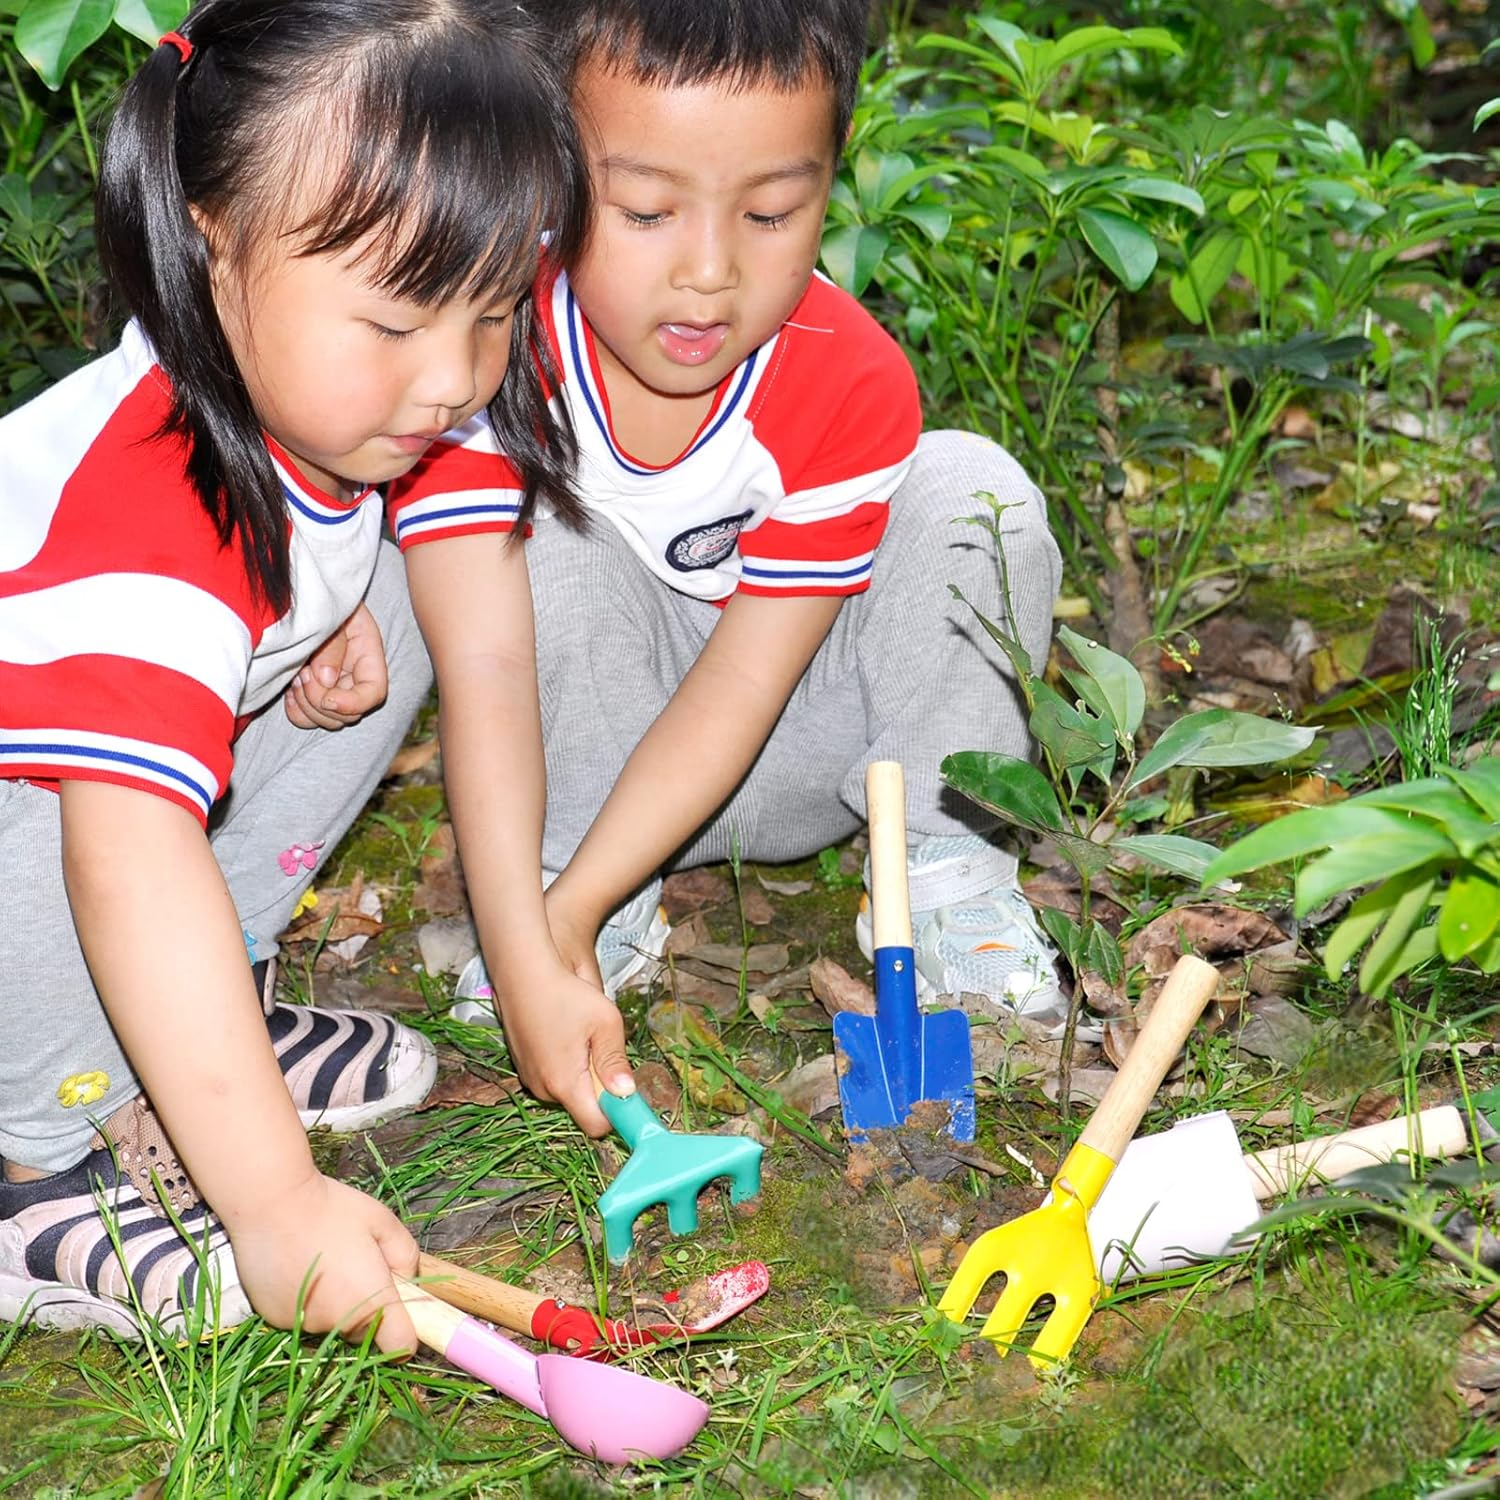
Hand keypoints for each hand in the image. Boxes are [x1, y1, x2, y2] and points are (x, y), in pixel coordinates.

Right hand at [226, 1172, 418, 1353]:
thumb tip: (407, 1278)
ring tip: (320, 1258)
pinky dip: (303, 1299)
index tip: (402, 1315)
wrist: (271, 1202)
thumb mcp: (383, 1221)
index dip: (406, 1335)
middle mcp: (337, 1322)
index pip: (400, 1346)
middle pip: (362, 1329)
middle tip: (354, 1264)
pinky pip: (300, 1315)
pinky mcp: (274, 1319)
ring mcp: (303, 1323)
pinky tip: (295, 1265)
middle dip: (365, 1305)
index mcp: (372, 1301)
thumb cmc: (333, 1208)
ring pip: (329, 1320)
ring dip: (332, 1301)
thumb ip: (405, 1254)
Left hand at [285, 603, 388, 729]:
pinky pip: (308, 719)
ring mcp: (333, 687)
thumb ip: (332, 644)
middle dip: (321, 700)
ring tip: (296, 676)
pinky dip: (297, 712)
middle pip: (350, 714)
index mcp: (367, 655)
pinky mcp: (311, 693)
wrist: (296, 596)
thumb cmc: (316, 597)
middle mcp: (354, 677)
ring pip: (329, 721)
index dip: (353, 703)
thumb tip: (326, 679)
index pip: (375, 693)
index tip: (327, 698)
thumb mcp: (330, 613)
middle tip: (303, 673)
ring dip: (308, 704)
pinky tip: (289, 691)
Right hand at [495, 956, 633, 1137]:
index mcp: (566, 1083)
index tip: (628, 1094)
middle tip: (603, 1049)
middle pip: (583, 1109)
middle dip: (600, 1089)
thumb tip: (627, 1093)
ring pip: (568, 1093)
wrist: (521, 973)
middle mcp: (543, 1089)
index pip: (596, 1126)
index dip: (617, 1114)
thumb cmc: (566, 993)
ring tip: (582, 1037)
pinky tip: (565, 1035)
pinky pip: (552, 1079)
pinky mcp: (524, 1067)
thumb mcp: (605, 1022)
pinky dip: (564, 1066)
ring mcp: (530, 1079)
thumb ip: (616, 1061)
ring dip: (582, 1075)